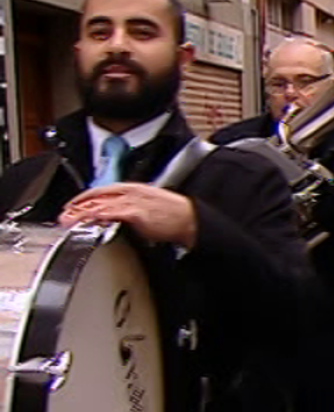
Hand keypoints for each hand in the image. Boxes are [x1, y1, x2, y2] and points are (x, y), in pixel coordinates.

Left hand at [62, 184, 197, 247]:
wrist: (192, 220)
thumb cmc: (175, 216)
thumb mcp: (151, 206)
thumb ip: (132, 209)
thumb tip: (119, 218)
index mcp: (134, 189)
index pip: (102, 190)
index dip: (84, 198)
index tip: (73, 206)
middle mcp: (130, 192)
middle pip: (97, 196)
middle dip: (78, 206)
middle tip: (64, 215)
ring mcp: (132, 202)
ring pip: (100, 205)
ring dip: (82, 213)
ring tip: (70, 221)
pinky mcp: (134, 213)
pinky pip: (110, 214)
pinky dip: (97, 217)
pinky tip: (89, 222)